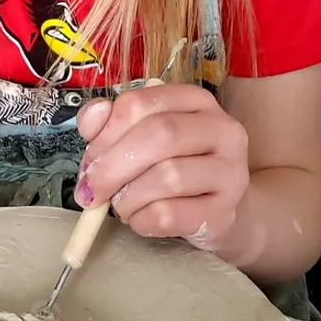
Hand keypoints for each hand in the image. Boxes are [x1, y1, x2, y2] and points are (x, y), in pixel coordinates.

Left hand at [75, 84, 249, 250]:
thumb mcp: (139, 138)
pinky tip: (139, 219)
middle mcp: (221, 129)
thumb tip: (93, 116)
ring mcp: (230, 170)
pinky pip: (171, 214)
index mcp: (194, 101)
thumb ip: (110, 123)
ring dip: (128, 197)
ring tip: (121, 206)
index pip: (140, 103)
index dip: (105, 133)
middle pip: (159, 135)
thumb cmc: (171, 168)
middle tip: (91, 191)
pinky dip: (142, 219)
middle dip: (113, 167)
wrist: (213, 210)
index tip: (90, 159)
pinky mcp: (225, 211)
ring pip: (167, 176)